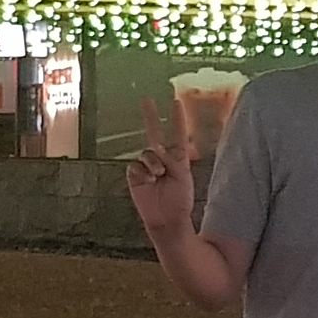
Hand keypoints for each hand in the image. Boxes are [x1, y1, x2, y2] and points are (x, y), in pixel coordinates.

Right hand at [124, 98, 193, 232]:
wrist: (167, 219)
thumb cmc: (180, 199)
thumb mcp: (183, 175)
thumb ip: (171, 158)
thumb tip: (156, 148)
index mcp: (177, 157)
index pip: (177, 133)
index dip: (177, 118)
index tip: (176, 101)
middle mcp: (161, 158)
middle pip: (154, 133)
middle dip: (151, 116)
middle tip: (146, 99)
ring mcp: (147, 166)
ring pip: (146, 152)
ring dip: (153, 162)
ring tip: (159, 175)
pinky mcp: (135, 175)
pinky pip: (135, 165)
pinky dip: (143, 171)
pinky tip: (149, 180)